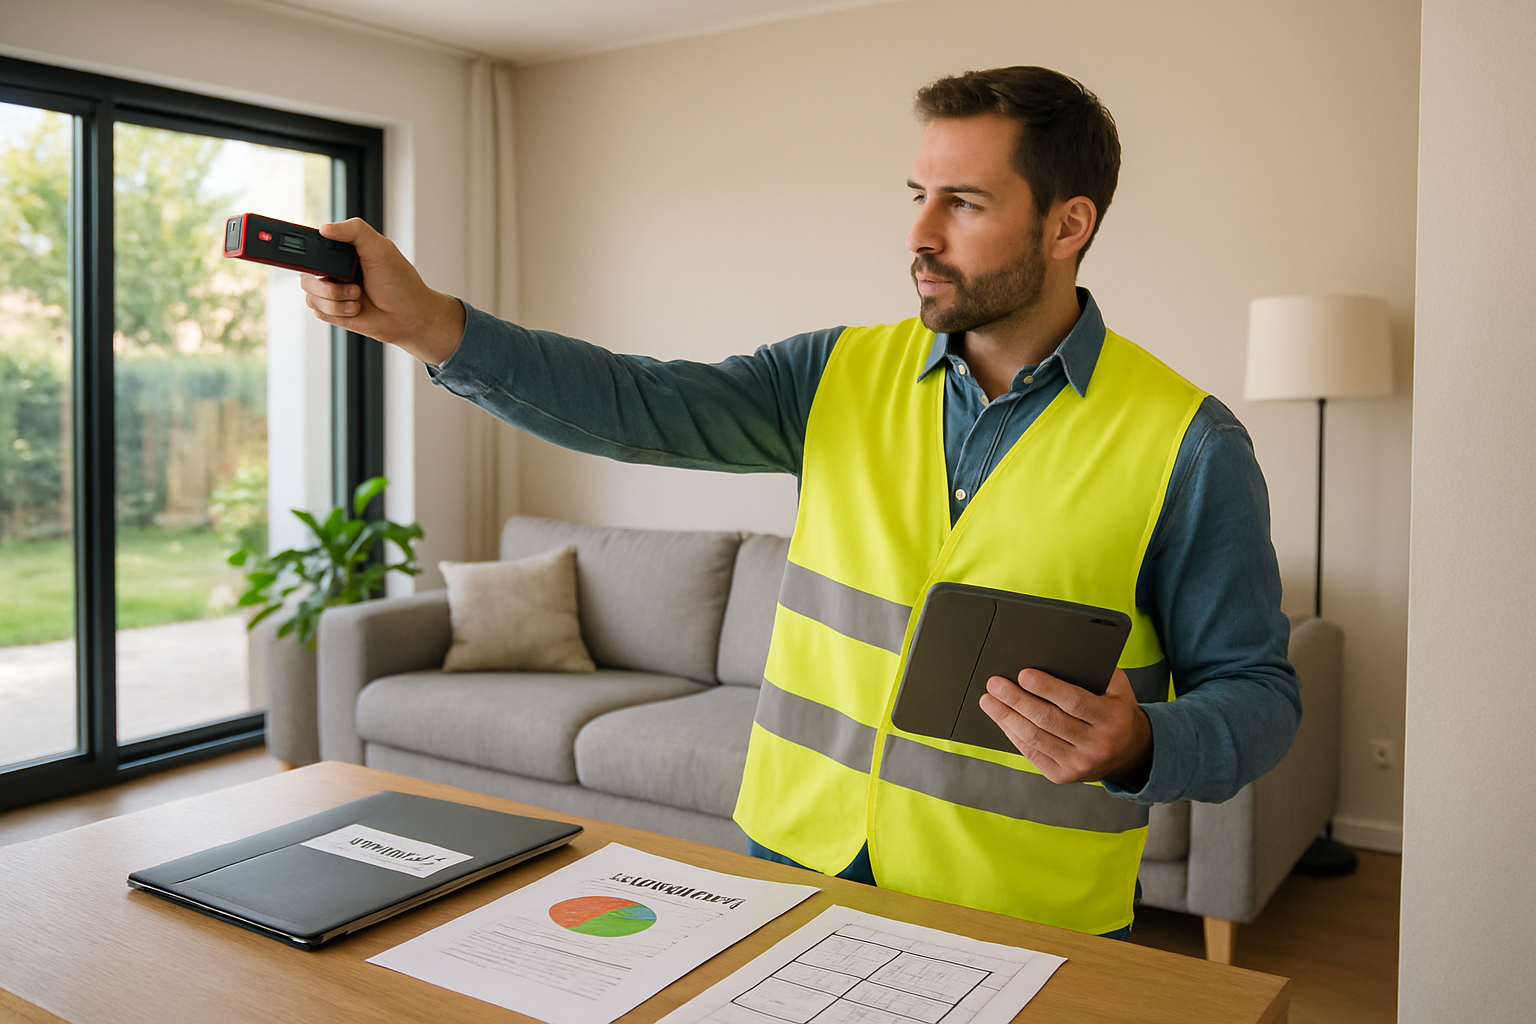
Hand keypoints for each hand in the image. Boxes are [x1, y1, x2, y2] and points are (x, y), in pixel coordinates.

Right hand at [299, 218, 465, 365]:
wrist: (409, 317)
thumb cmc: (400, 282)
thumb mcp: (380, 248)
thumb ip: (354, 231)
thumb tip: (324, 229)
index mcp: (342, 250)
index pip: (312, 245)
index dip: (304, 251)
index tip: (313, 260)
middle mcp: (334, 269)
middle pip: (304, 272)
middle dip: (326, 281)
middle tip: (351, 282)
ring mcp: (333, 291)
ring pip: (310, 293)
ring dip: (335, 298)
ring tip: (358, 296)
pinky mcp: (333, 312)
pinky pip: (318, 310)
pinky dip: (338, 311)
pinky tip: (356, 309)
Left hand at [978, 667, 1153, 787]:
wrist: (1130, 753)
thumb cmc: (1117, 711)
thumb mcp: (1118, 688)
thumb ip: (1094, 671)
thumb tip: (1057, 654)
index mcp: (1111, 719)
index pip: (1074, 702)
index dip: (1047, 688)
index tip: (1023, 674)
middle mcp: (1096, 745)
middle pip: (1048, 720)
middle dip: (1017, 699)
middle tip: (995, 683)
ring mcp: (1079, 764)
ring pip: (1035, 738)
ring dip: (1007, 717)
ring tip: (989, 700)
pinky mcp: (1063, 776)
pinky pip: (1032, 753)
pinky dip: (1013, 734)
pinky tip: (1002, 719)